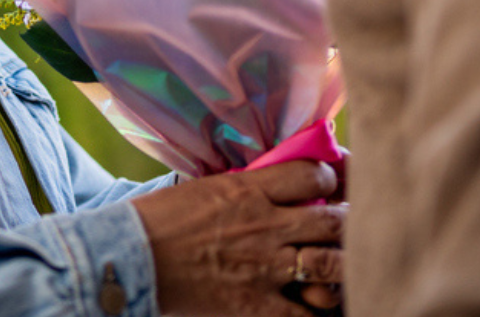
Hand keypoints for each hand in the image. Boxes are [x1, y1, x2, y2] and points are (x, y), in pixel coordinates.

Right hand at [132, 159, 345, 316]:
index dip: (331, 181)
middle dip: (349, 225)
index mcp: (250, 190)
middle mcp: (266, 226)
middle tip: (346, 229)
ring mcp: (265, 267)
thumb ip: (248, 187)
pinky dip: (317, 310)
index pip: (314, 176)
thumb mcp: (208, 187)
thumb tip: (275, 184)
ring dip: (342, 267)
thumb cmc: (161, 219)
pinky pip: (306, 313)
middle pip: (334, 221)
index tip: (328, 188)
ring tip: (338, 269)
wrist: (131, 258)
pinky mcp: (256, 306)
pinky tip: (315, 304)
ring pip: (331, 266)